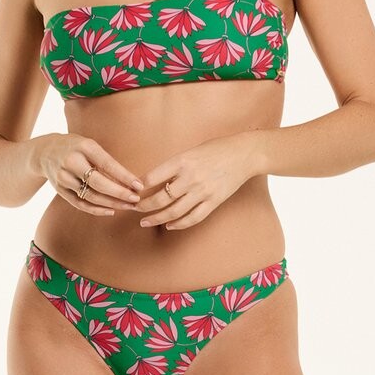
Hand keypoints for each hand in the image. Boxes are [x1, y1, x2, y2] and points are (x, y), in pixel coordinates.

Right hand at [36, 134, 143, 216]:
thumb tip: (130, 181)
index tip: (139, 186)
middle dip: (119, 193)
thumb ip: (106, 161)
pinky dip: (97, 210)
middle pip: (98, 183)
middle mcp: (71, 162)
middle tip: (136, 200)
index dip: (124, 177)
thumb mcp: (90, 146)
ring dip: (112, 203)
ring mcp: (64, 177)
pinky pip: (80, 204)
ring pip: (90, 196)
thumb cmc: (76, 148)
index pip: (107, 164)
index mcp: (84, 147)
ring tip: (128, 206)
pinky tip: (111, 211)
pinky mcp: (60, 190)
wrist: (44, 152)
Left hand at [135, 133, 259, 230]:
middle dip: (143, 206)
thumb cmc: (216, 149)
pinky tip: (169, 225)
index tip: (131, 192)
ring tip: (145, 222)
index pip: (152, 177)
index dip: (139, 187)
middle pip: (160, 198)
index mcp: (182, 161)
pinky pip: (192, 218)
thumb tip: (153, 181)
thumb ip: (174, 166)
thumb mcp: (191, 151)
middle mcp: (190, 177)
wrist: (244, 154)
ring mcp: (202, 192)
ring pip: (173, 211)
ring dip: (156, 219)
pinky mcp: (213, 202)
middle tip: (133, 210)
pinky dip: (178, 224)